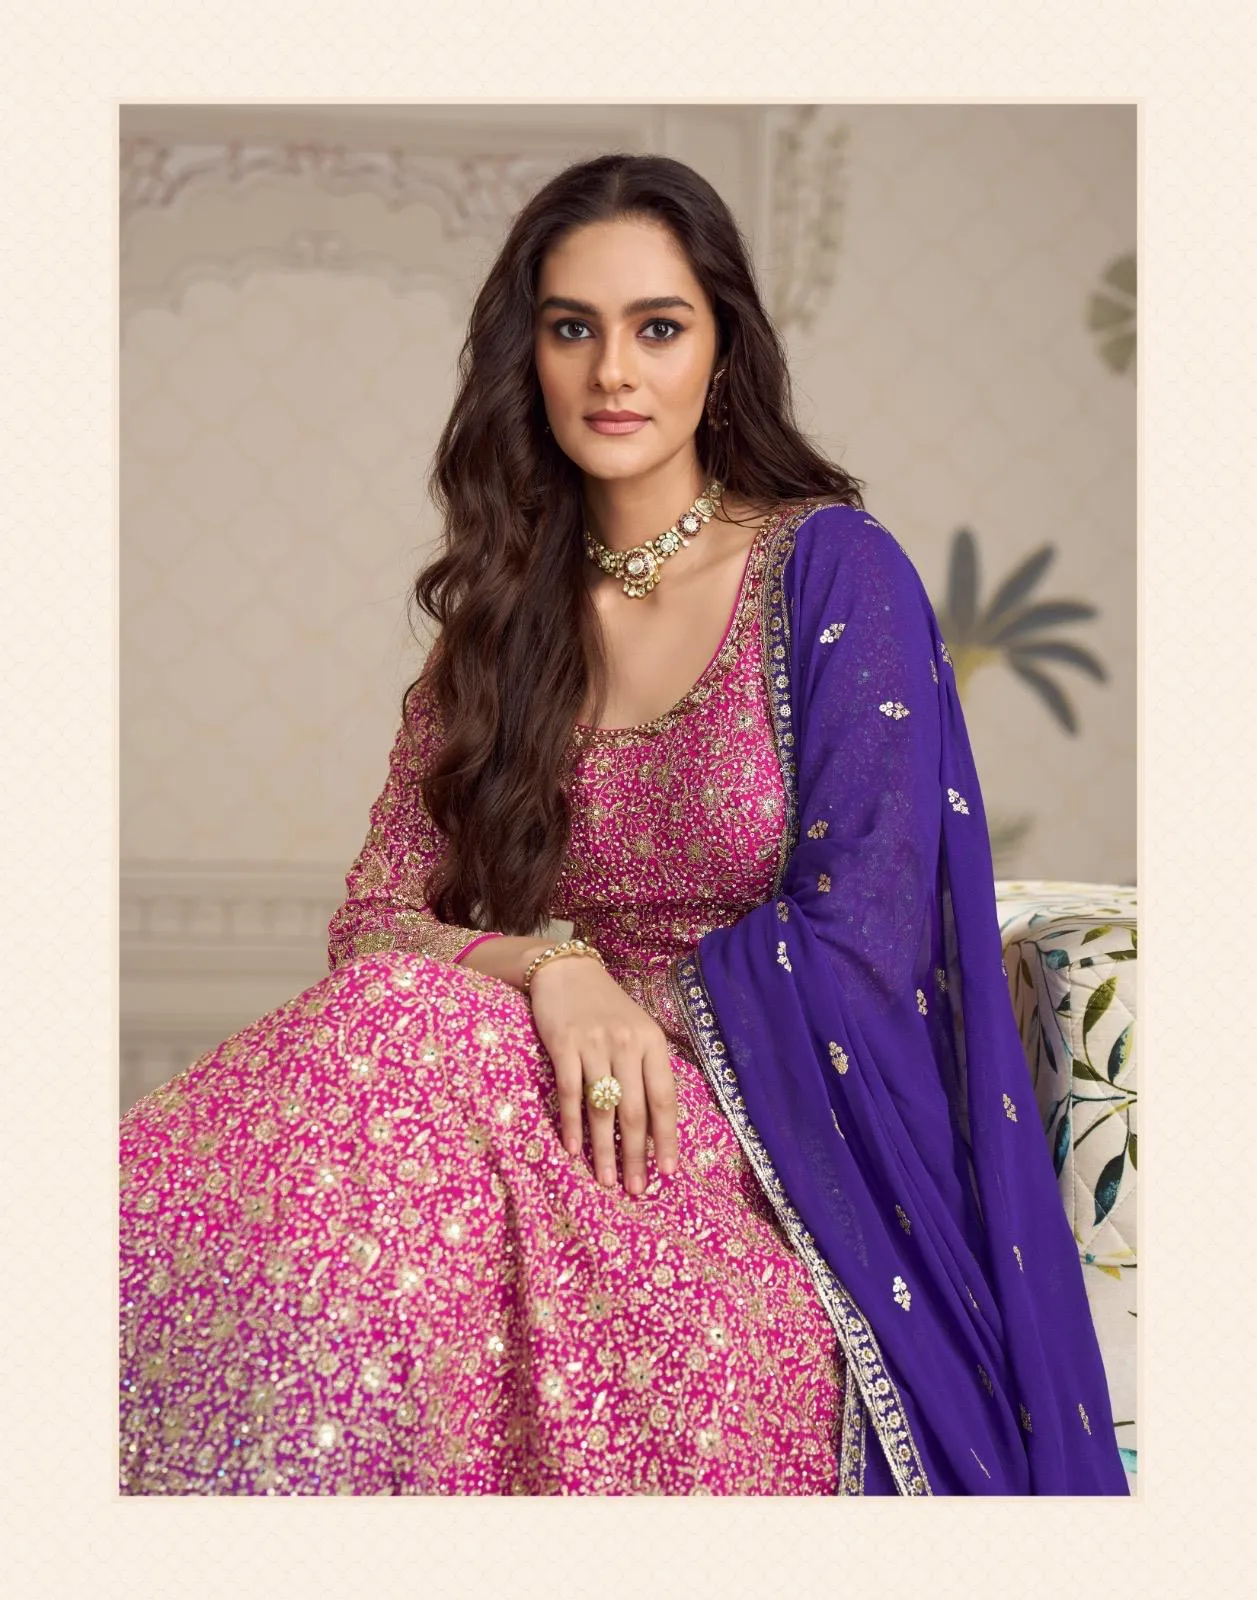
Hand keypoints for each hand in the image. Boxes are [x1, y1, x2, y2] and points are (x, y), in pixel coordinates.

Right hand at [528, 955, 678, 1194]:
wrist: (565, 970)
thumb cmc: (606, 1007)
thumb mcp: (637, 1030)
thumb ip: (647, 1071)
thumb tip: (654, 1127)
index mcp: (653, 1042)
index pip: (664, 1099)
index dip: (666, 1139)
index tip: (668, 1172)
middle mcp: (628, 1043)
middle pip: (634, 1110)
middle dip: (635, 1155)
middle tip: (635, 1188)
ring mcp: (595, 1044)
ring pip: (602, 1108)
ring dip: (603, 1150)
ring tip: (605, 1180)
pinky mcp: (563, 1044)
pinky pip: (570, 1093)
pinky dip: (571, 1125)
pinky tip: (573, 1149)